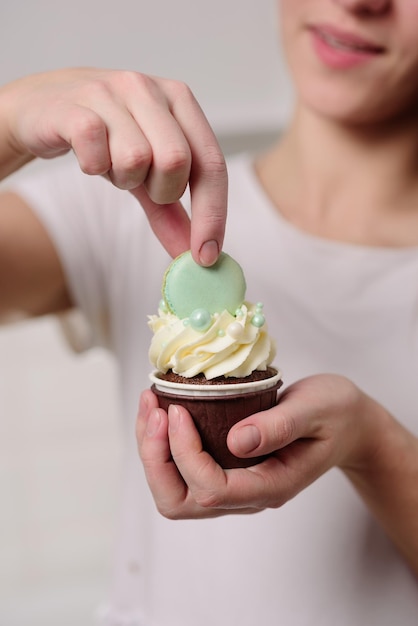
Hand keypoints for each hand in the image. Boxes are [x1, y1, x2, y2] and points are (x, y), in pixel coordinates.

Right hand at [1, 68, 226, 264]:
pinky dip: (93, 168)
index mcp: (179, 99)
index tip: (206, 256)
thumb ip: (172, 213)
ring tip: (109, 163)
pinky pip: (96, 156)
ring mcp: (110, 93)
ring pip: (135, 160)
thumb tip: (196, 257)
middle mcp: (148, 89)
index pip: (212, 163)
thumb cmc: (105, 140)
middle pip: (176, 162)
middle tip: (141, 184)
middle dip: (161, 191)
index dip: (212, 214)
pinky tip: (88, 157)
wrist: (40, 108)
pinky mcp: (74, 106)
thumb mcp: (145, 174)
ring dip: (122, 178)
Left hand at [136, 374, 382, 518]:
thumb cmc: (336, 413)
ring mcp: (235, 486)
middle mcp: (247, 495)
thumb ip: (281, 425)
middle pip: (180, 502)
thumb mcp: (316, 409)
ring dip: (153, 451)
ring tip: (150, 404)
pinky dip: (162, 444)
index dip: (185, 452)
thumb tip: (236, 441)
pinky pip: (181, 471)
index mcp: (272, 486)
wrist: (347, 424)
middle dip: (156, 458)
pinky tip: (161, 410)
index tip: (178, 409)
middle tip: (155, 410)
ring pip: (174, 491)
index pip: (212, 489)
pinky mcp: (226, 469)